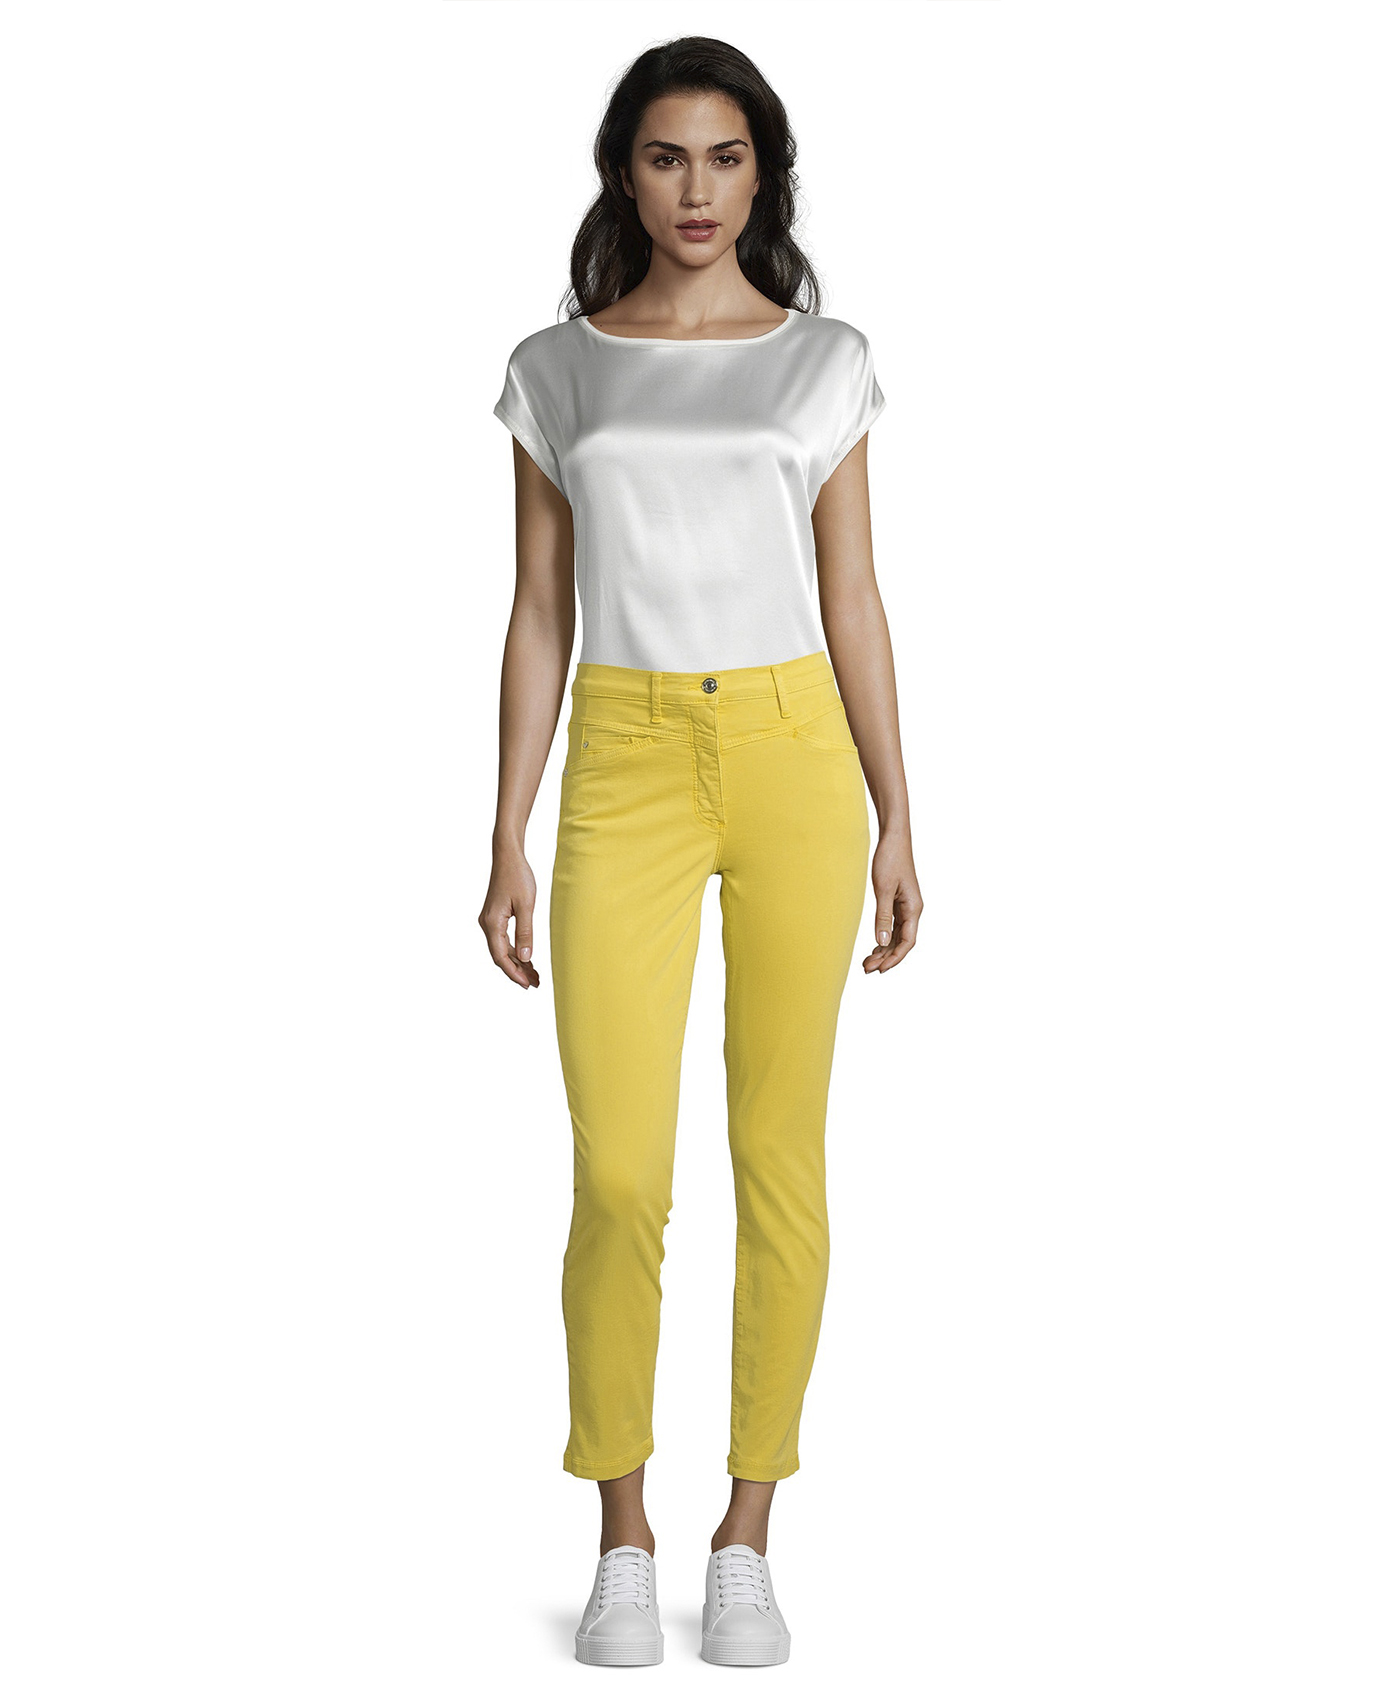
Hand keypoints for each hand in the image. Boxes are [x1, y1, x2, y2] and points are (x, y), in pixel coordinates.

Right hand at [479, 848, 539, 987]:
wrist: (507, 856)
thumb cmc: (517, 876)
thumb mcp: (526, 905)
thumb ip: (525, 933)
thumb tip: (525, 958)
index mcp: (492, 923)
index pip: (500, 957)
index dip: (513, 973)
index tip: (527, 984)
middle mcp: (487, 924)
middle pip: (500, 956)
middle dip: (517, 971)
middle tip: (536, 983)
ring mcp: (489, 921)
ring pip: (501, 949)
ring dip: (517, 962)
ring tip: (535, 975)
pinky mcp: (495, 917)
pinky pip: (503, 939)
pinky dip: (514, 950)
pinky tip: (527, 958)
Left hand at [863, 830, 921, 972]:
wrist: (893, 838)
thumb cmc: (890, 859)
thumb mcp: (883, 889)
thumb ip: (883, 916)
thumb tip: (882, 941)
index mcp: (914, 908)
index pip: (908, 941)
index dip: (895, 958)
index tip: (880, 969)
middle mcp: (913, 910)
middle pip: (902, 942)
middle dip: (886, 958)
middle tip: (866, 968)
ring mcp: (906, 906)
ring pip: (897, 936)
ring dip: (884, 950)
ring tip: (867, 962)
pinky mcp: (898, 902)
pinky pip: (894, 926)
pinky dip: (884, 938)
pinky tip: (874, 946)